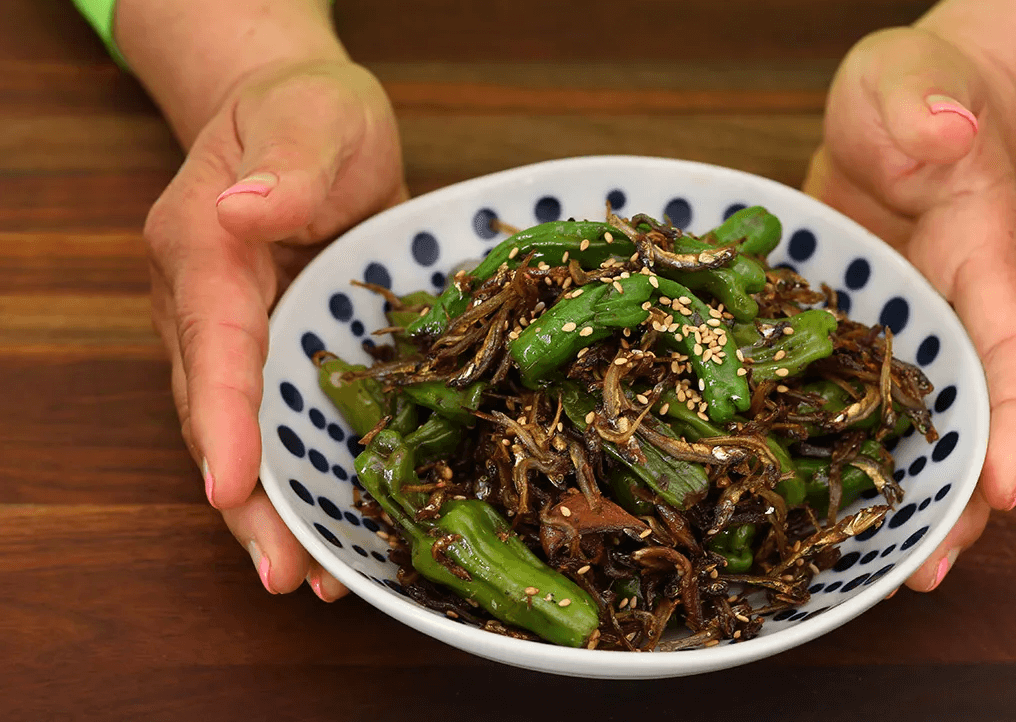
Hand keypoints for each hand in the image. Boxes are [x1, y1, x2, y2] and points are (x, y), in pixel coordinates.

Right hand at [144, 60, 405, 599]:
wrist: (301, 118)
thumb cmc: (305, 111)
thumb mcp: (311, 120)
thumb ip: (287, 168)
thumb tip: (252, 213)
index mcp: (204, 250)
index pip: (212, 343)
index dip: (223, 418)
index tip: (230, 484)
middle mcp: (206, 306)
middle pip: (216, 414)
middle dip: (247, 500)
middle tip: (288, 575)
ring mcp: (239, 335)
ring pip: (246, 433)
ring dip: (273, 510)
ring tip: (318, 581)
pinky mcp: (279, 350)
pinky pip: (283, 422)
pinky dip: (306, 477)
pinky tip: (346, 530)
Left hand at [804, 27, 1015, 591]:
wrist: (887, 123)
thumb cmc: (911, 99)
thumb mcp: (910, 87)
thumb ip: (926, 111)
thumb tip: (947, 133)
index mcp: (986, 265)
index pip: (1015, 349)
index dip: (1015, 423)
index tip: (1007, 489)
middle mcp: (954, 319)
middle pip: (973, 423)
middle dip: (959, 503)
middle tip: (925, 575)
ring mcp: (906, 342)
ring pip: (917, 436)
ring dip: (903, 504)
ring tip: (875, 577)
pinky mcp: (858, 350)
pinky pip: (854, 414)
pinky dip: (839, 461)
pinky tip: (804, 510)